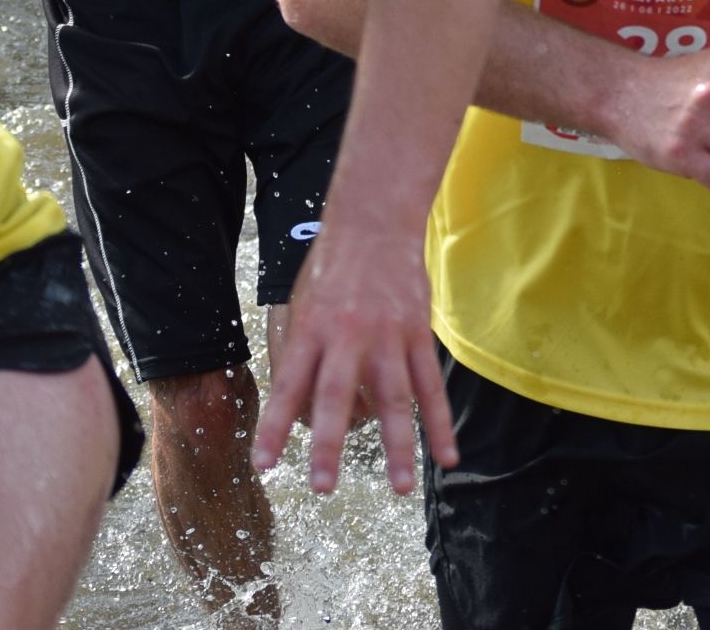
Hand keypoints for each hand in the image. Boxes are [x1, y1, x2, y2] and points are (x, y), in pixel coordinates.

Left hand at [252, 213, 454, 495]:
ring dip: (398, 446)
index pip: (289, 384)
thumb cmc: (331, 268)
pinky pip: (431, 385)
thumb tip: (299, 408)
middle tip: (323, 487)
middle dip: (330, 444)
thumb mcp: (301, 305)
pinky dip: (440, 422)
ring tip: (400, 488)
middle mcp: (348, 334)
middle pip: (337, 395)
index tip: (263, 464)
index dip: (274, 425)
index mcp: (311, 329)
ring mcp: (389, 334)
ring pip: (395, 397)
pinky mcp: (419, 332)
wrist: (376, 222)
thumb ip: (302, 355)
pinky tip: (446, 455)